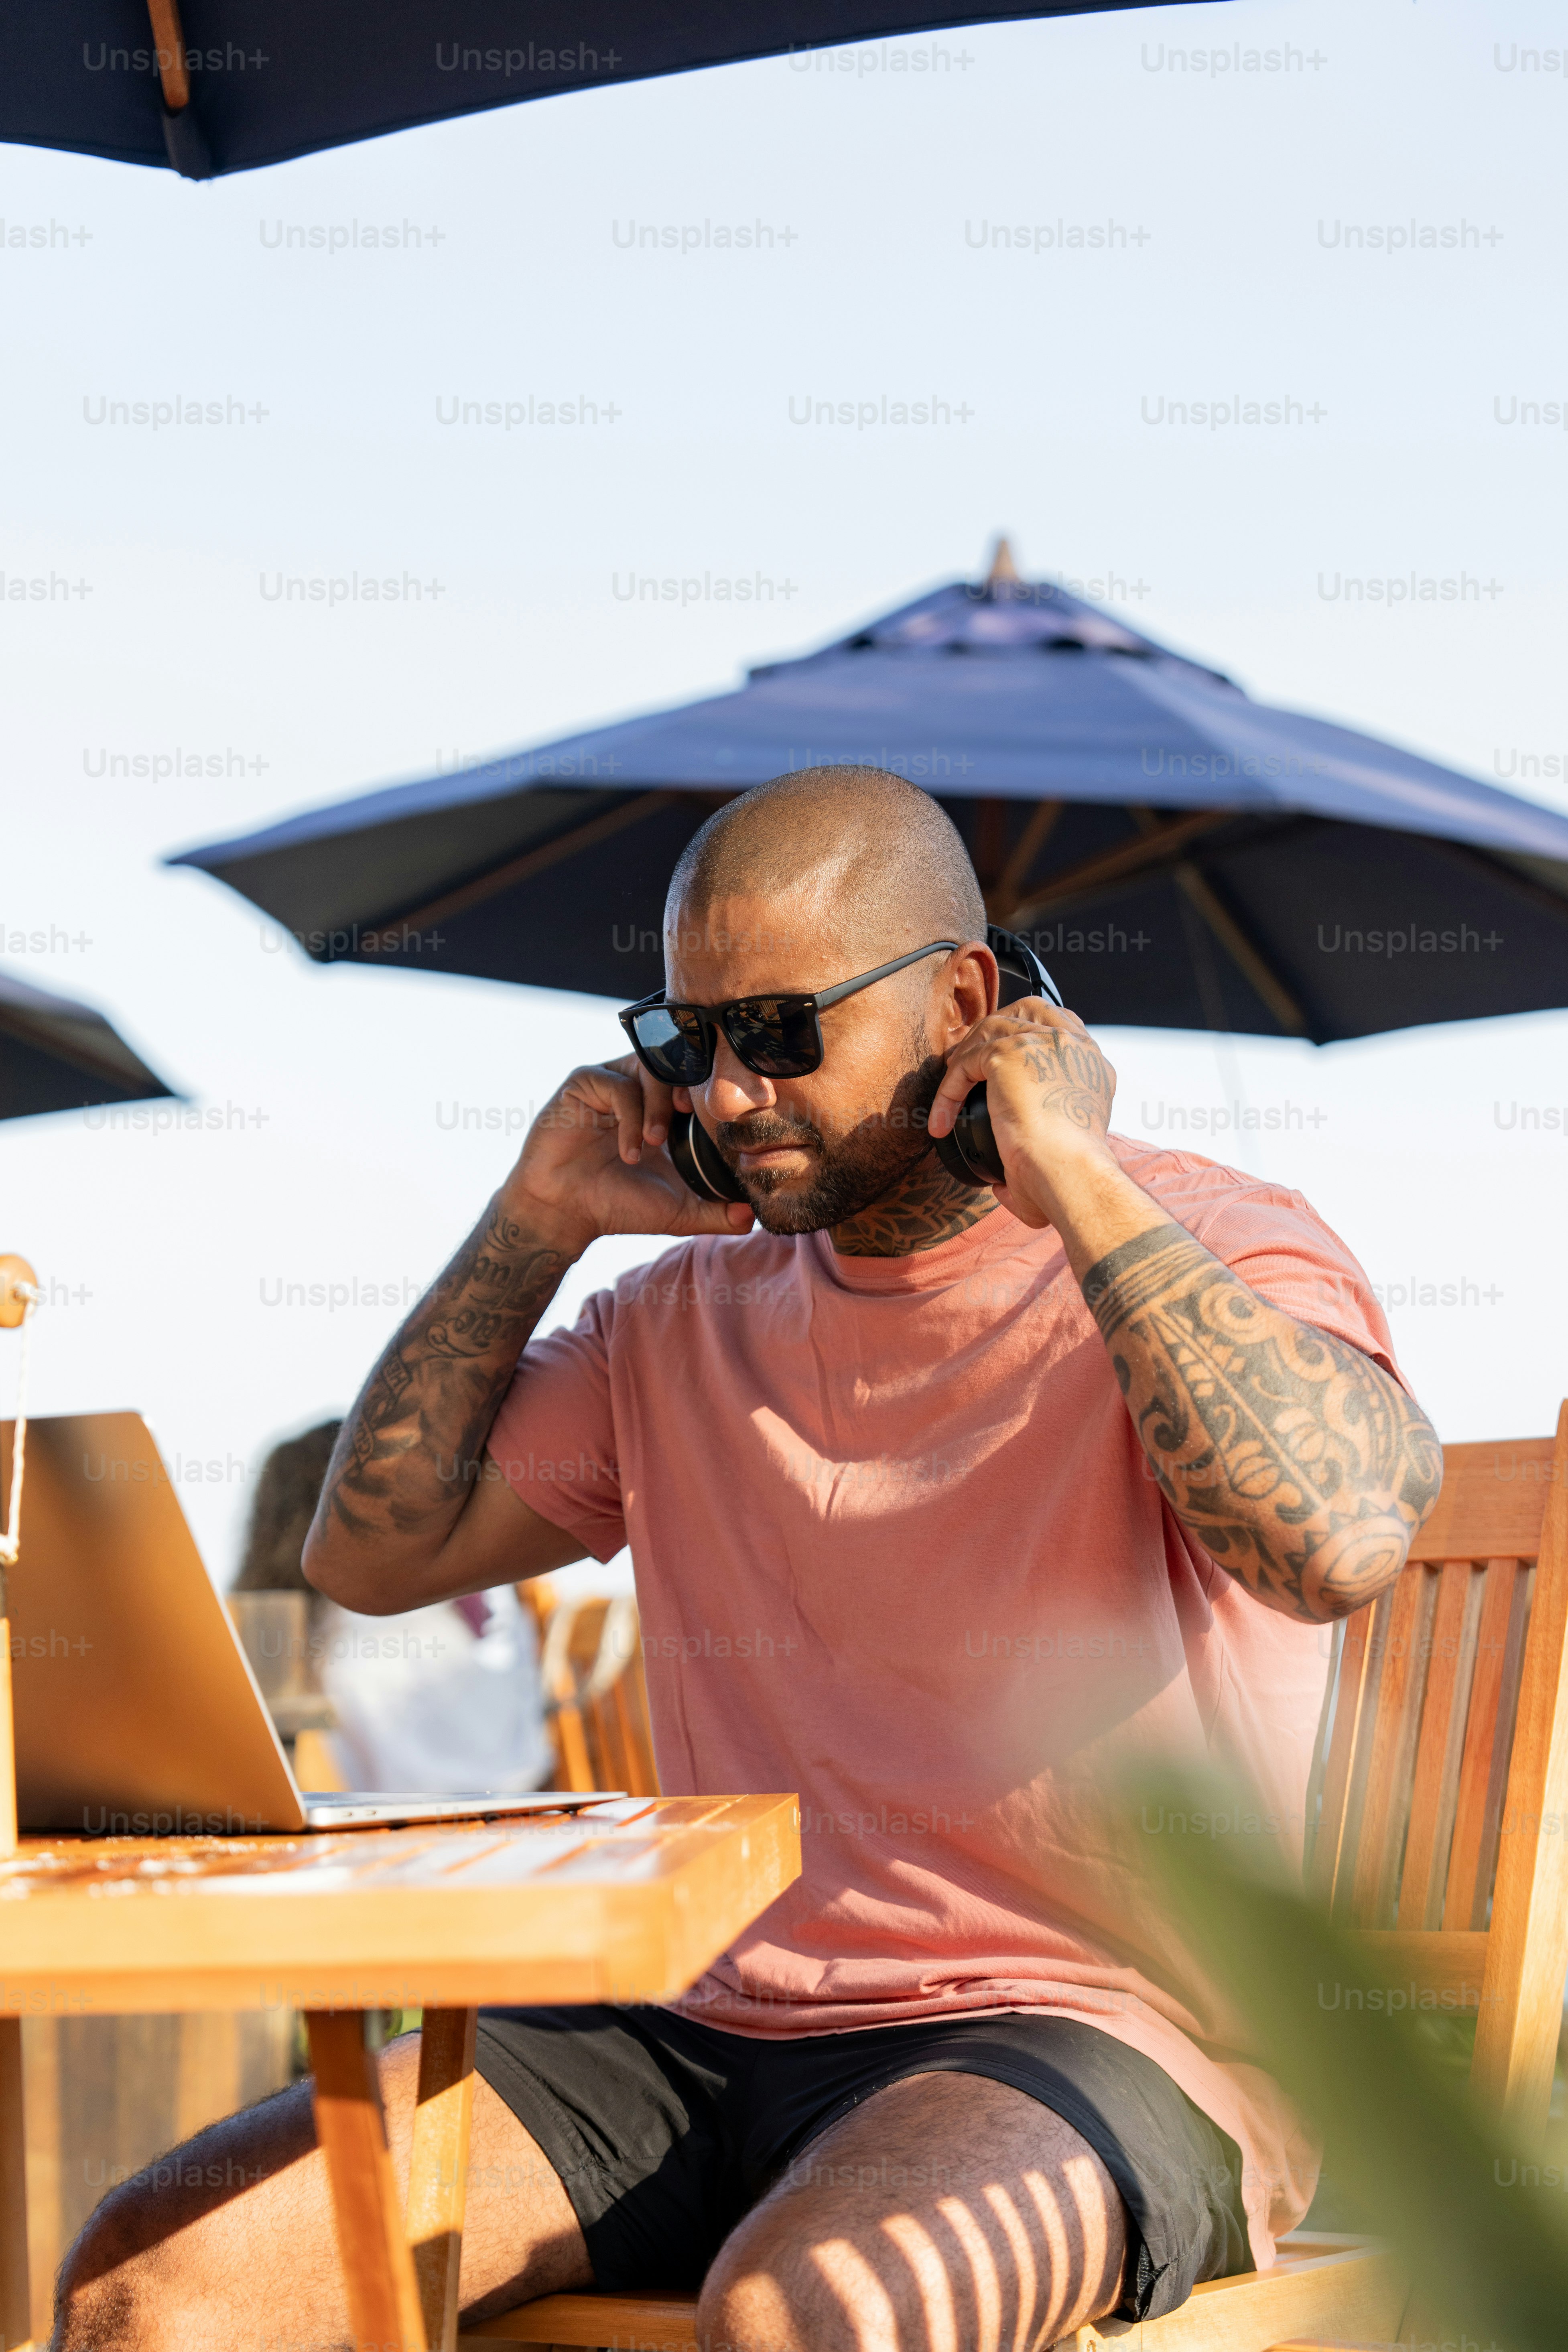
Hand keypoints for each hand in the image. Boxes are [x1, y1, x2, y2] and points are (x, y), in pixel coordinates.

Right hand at [500, 1056, 753, 1256]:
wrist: (564, 1213)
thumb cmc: (617, 1206)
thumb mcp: (677, 1212)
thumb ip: (716, 1213)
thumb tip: (754, 1217)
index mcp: (664, 1108)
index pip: (698, 1080)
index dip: (713, 1091)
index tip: (723, 1118)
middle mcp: (639, 1088)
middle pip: (678, 1062)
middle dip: (690, 1088)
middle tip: (692, 1117)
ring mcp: (611, 1081)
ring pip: (649, 1066)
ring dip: (660, 1104)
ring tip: (656, 1141)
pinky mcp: (583, 1083)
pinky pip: (617, 1084)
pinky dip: (630, 1118)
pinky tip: (630, 1152)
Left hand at [927, 1000, 1117, 1229]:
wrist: (1070, 1174)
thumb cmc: (1069, 1179)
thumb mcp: (1064, 1157)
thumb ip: (1037, 1156)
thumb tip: (1002, 1182)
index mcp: (1092, 1065)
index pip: (1062, 1028)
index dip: (1029, 1037)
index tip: (1005, 1065)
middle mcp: (1072, 1046)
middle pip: (1028, 1010)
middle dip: (995, 1029)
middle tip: (969, 1063)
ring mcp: (1041, 1043)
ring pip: (991, 1029)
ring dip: (966, 1057)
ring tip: (948, 1090)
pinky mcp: (1009, 1053)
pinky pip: (965, 1062)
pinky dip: (947, 1091)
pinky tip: (939, 1121)